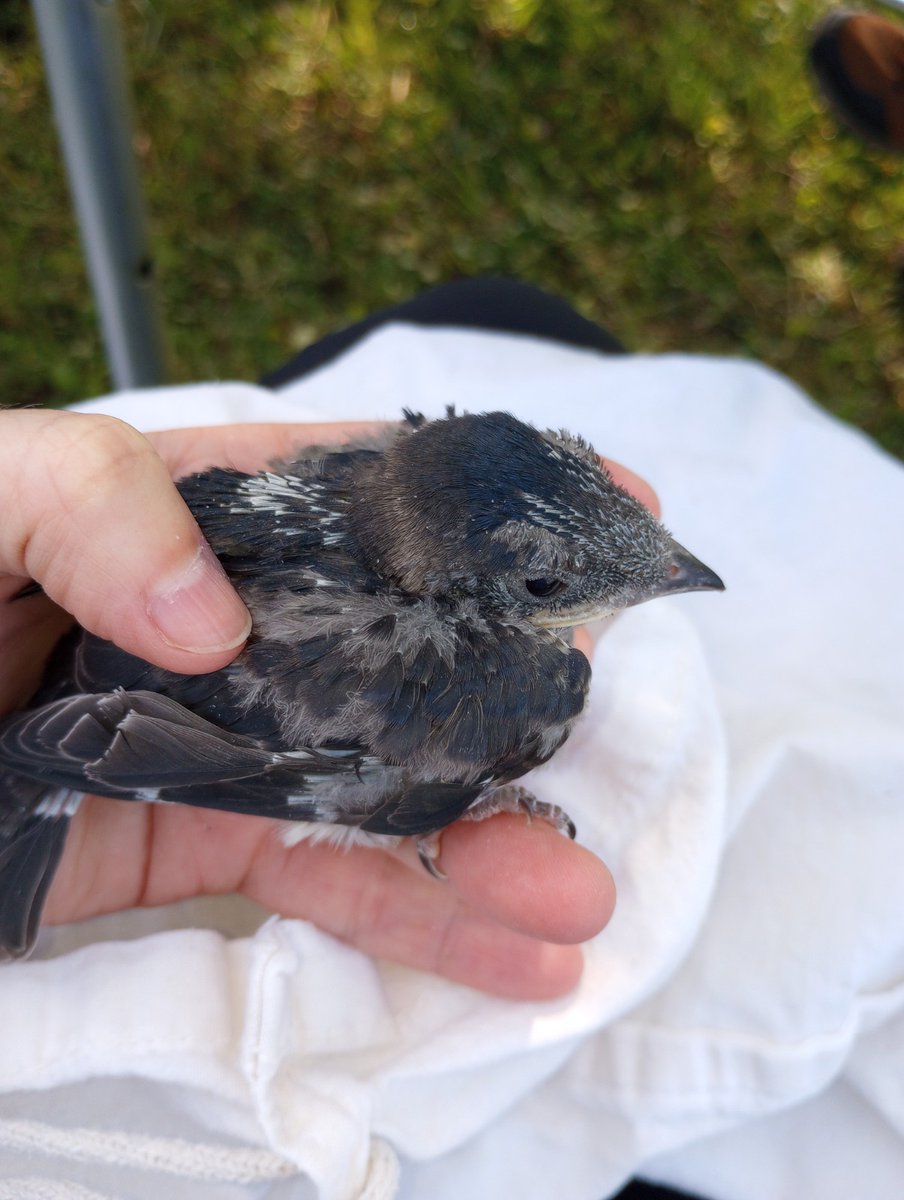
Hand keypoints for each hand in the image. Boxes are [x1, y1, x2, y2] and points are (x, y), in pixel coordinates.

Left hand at [1, 410, 656, 999]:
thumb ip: (90, 499)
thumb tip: (215, 618)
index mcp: (191, 515)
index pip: (368, 494)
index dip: (491, 503)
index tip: (606, 514)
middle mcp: (226, 627)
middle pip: (405, 654)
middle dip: (519, 694)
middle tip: (617, 728)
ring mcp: (215, 742)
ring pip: (381, 789)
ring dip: (485, 845)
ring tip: (577, 896)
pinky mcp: (188, 851)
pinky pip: (318, 884)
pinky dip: (408, 921)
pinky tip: (503, 956)